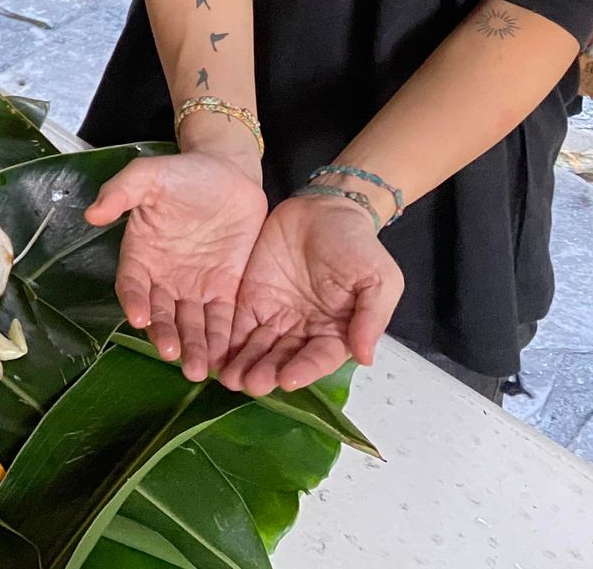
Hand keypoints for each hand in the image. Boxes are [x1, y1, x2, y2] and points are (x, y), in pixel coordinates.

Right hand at [86, 150, 268, 380]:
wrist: (228, 172)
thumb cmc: (183, 173)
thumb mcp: (148, 175)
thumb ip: (121, 192)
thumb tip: (92, 213)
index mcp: (141, 254)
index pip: (132, 285)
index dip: (133, 302)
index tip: (137, 318)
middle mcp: (165, 278)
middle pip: (161, 314)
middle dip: (166, 335)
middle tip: (173, 354)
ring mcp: (195, 286)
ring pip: (191, 324)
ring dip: (193, 347)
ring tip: (197, 368)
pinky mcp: (225, 289)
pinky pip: (222, 319)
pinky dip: (222, 339)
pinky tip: (224, 357)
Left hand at [219, 194, 403, 395]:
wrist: (324, 208)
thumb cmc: (357, 244)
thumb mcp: (378, 278)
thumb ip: (372, 317)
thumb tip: (366, 356)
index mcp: (336, 332)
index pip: (318, 358)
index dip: (304, 370)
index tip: (288, 380)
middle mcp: (303, 331)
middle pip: (283, 358)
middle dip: (266, 372)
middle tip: (250, 384)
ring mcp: (275, 315)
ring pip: (257, 347)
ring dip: (244, 363)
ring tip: (230, 378)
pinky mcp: (250, 298)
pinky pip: (237, 323)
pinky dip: (226, 340)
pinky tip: (214, 353)